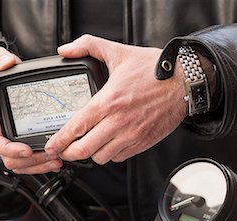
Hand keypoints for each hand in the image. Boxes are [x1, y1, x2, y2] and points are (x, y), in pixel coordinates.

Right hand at [0, 46, 62, 173]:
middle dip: (32, 161)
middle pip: (11, 159)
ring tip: (57, 160)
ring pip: (22, 164)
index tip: (25, 149)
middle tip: (51, 154)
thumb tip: (5, 63)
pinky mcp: (26, 142)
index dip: (10, 150)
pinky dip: (43, 164)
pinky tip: (57, 160)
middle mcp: (4, 133)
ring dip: (39, 165)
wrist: (8, 81)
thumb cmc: (2, 76)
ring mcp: (15, 140)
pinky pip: (31, 162)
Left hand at [44, 35, 188, 163]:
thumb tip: (66, 49)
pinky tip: (108, 143)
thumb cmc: (154, 69)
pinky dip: (110, 154)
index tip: (51, 146)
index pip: (76, 128)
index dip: (59, 141)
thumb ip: (88, 46)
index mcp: (108, 101)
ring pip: (101, 157)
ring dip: (91, 153)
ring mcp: (131, 135)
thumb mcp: (118, 52)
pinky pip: (119, 157)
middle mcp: (118, 122)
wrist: (186, 81)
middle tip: (65, 150)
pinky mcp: (142, 142)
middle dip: (70, 153)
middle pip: (84, 150)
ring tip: (88, 144)